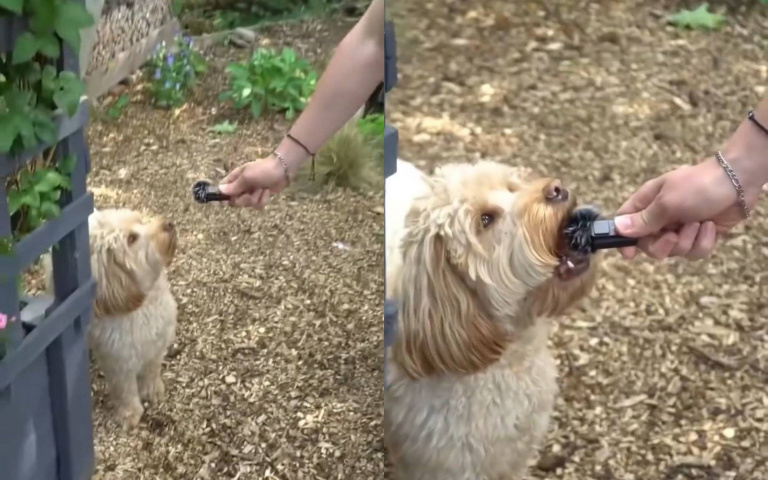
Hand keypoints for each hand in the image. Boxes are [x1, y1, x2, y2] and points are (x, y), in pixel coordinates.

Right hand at [218, 156, 289, 208]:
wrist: (282, 169)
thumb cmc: (263, 170)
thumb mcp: (247, 177)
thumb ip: (234, 185)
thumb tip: (220, 190)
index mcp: (235, 178)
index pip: (223, 190)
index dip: (225, 196)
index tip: (230, 198)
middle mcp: (241, 186)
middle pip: (236, 201)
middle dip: (245, 199)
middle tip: (252, 191)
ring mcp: (251, 192)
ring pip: (248, 204)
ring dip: (256, 198)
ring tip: (262, 188)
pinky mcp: (260, 197)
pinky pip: (258, 205)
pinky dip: (264, 199)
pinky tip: (267, 191)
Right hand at [614, 157, 758, 259]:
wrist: (738, 183)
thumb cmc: (698, 186)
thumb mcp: (666, 202)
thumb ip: (643, 219)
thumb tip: (617, 228)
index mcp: (647, 204)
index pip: (625, 224)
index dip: (624, 240)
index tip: (630, 254)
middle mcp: (661, 218)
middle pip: (649, 245)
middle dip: (663, 245)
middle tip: (674, 235)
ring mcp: (681, 227)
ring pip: (674, 252)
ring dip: (687, 241)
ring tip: (698, 223)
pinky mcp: (700, 236)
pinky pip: (695, 252)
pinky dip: (704, 242)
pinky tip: (710, 226)